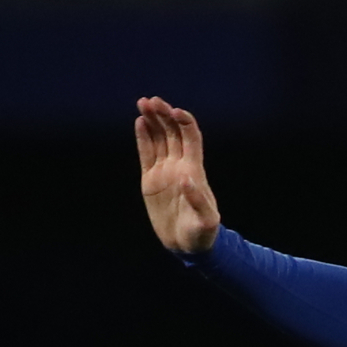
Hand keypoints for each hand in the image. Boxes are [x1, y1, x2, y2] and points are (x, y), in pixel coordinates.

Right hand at [135, 96, 221, 254]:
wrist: (187, 246)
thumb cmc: (202, 234)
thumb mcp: (206, 221)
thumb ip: (198, 201)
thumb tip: (186, 178)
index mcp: (194, 170)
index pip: (190, 137)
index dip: (183, 121)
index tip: (172, 111)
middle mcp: (179, 165)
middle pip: (172, 132)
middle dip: (164, 114)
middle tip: (151, 100)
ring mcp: (165, 171)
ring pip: (159, 138)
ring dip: (152, 120)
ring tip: (143, 103)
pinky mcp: (150, 180)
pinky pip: (146, 153)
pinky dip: (143, 137)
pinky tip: (139, 121)